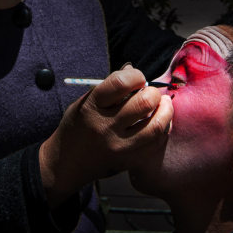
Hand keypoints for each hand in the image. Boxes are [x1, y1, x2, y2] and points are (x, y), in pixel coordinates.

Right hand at [39, 65, 172, 207]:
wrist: (67, 164)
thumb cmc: (78, 127)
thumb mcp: (84, 102)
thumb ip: (108, 87)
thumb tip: (132, 69)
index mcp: (92, 106)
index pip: (121, 83)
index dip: (136, 76)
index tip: (138, 78)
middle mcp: (105, 126)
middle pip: (144, 103)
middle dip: (154, 93)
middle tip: (152, 93)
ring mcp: (119, 146)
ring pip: (156, 125)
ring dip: (165, 110)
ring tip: (163, 105)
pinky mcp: (129, 160)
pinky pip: (155, 142)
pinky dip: (163, 129)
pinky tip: (160, 122)